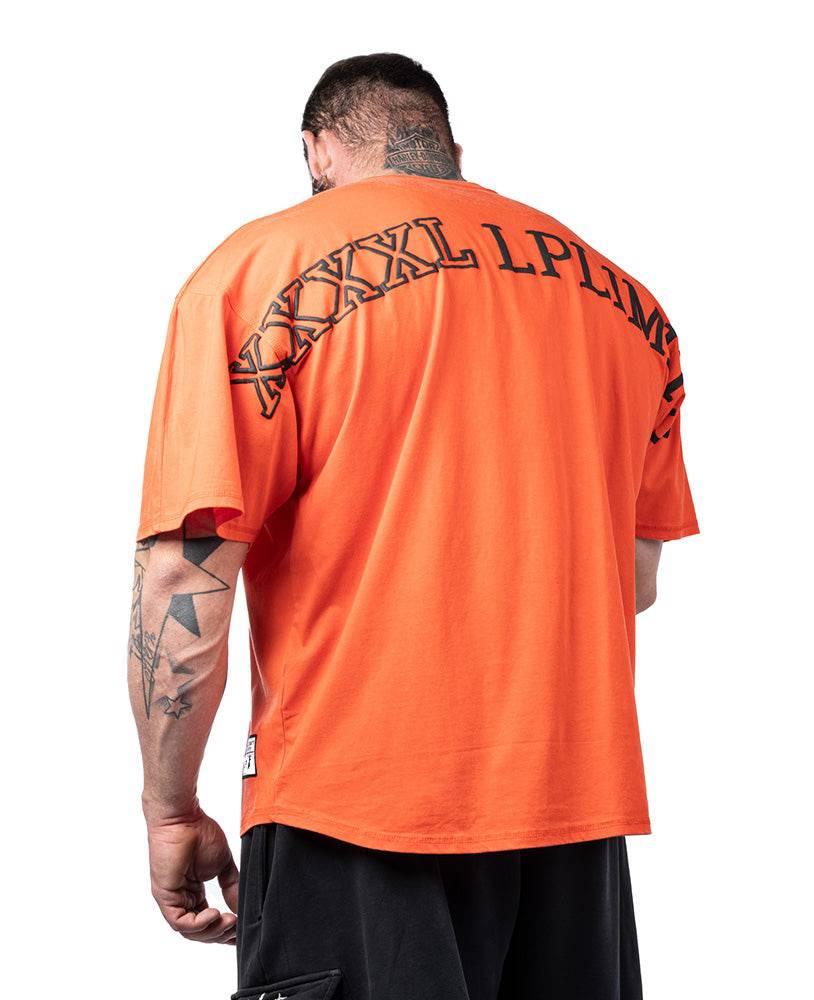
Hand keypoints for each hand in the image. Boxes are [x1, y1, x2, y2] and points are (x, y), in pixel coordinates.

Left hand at [146, 806, 238, 943]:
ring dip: (211, 931)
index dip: (223, 930)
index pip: (206, 921)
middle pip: (198, 931)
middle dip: (219, 935)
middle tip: (237, 930)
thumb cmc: (200, 833)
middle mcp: (180, 899)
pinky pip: (179, 922)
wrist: (183, 817)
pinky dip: (198, 924)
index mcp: (192, 892)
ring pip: (189, 931)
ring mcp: (171, 899)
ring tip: (229, 923)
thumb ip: (232, 887)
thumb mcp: (223, 865)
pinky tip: (215, 914)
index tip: (241, 932)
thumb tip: (242, 908)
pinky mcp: (164, 896)